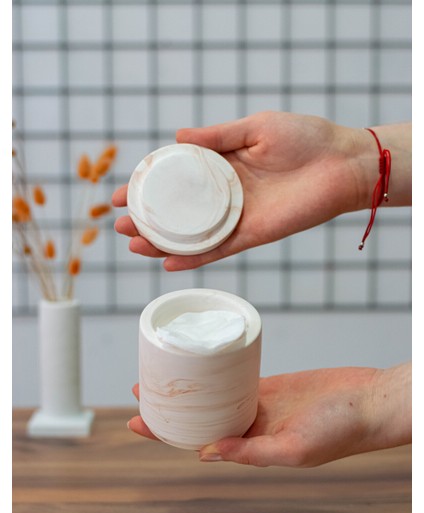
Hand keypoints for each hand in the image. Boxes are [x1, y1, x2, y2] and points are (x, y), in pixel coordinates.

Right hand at [113, 111, 373, 270]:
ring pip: (192, 236)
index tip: (119, 193)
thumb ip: (217, 136)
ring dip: (163, 244)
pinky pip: (219, 250)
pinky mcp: (253, 235)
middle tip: (120, 225)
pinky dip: (195, 259)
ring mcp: (237, 217)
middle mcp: (224, 196)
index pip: (176, 181)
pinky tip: (169, 264)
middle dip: (147, 220)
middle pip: (178, 213)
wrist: (341, 163)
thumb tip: (175, 137)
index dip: (147, 187)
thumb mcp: (254, 127)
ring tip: (135, 246)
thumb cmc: (304, 138)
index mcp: (222, 167)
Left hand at [127, 363, 410, 467]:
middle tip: (140, 389)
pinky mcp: (270, 383)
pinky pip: (235, 376)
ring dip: (188, 387)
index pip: (197, 442)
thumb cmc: (340, 430)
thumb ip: (252, 452)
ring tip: (161, 372)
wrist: (369, 401)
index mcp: (251, 449)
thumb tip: (204, 452)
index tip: (137, 423)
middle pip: (199, 417)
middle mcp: (250, 427)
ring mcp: (259, 403)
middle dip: (169, 407)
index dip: (167, 434)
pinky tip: (198, 361)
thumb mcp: (294, 448)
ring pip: (213, 395)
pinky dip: (216, 371)